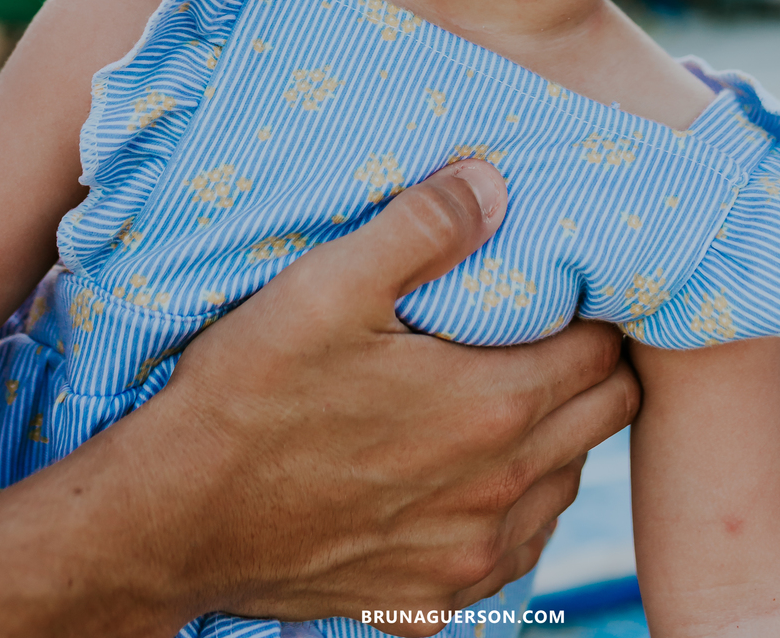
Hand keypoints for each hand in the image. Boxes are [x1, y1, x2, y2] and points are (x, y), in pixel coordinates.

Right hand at [155, 159, 639, 627]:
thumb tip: (494, 182)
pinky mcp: (434, 602)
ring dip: (553, 435)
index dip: (590, 309)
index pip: (605, 351)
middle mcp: (500, 492)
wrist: (173, 520)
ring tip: (496, 390)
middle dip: (588, 365)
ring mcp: (470, 558)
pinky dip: (510, 503)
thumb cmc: (249, 391)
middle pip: (606, 416)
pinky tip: (459, 465)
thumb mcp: (328, 285)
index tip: (558, 284)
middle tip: (539, 328)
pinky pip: (516, 548)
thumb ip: (423, 226)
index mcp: (491, 407)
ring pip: (566, 483)